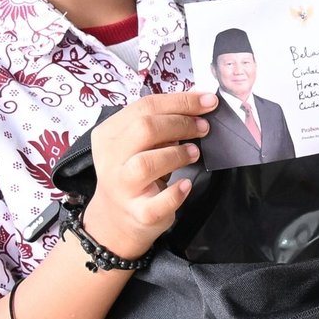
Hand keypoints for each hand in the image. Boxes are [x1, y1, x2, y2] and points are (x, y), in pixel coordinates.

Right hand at [79, 92, 214, 258]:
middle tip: (204, 127)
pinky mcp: (138, 212)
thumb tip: (197, 105)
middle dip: (181, 123)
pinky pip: (158, 202)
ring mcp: (122, 187)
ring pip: (146, 163)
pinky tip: (185, 185)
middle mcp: (110, 159)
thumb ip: (158, 124)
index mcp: (109, 134)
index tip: (209, 100)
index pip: (145, 106)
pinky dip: (176, 192)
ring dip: (177, 154)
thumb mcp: (137, 144)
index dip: (181, 101)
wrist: (116, 218)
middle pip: (144, 129)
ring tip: (194, 153)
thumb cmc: (134, 172)